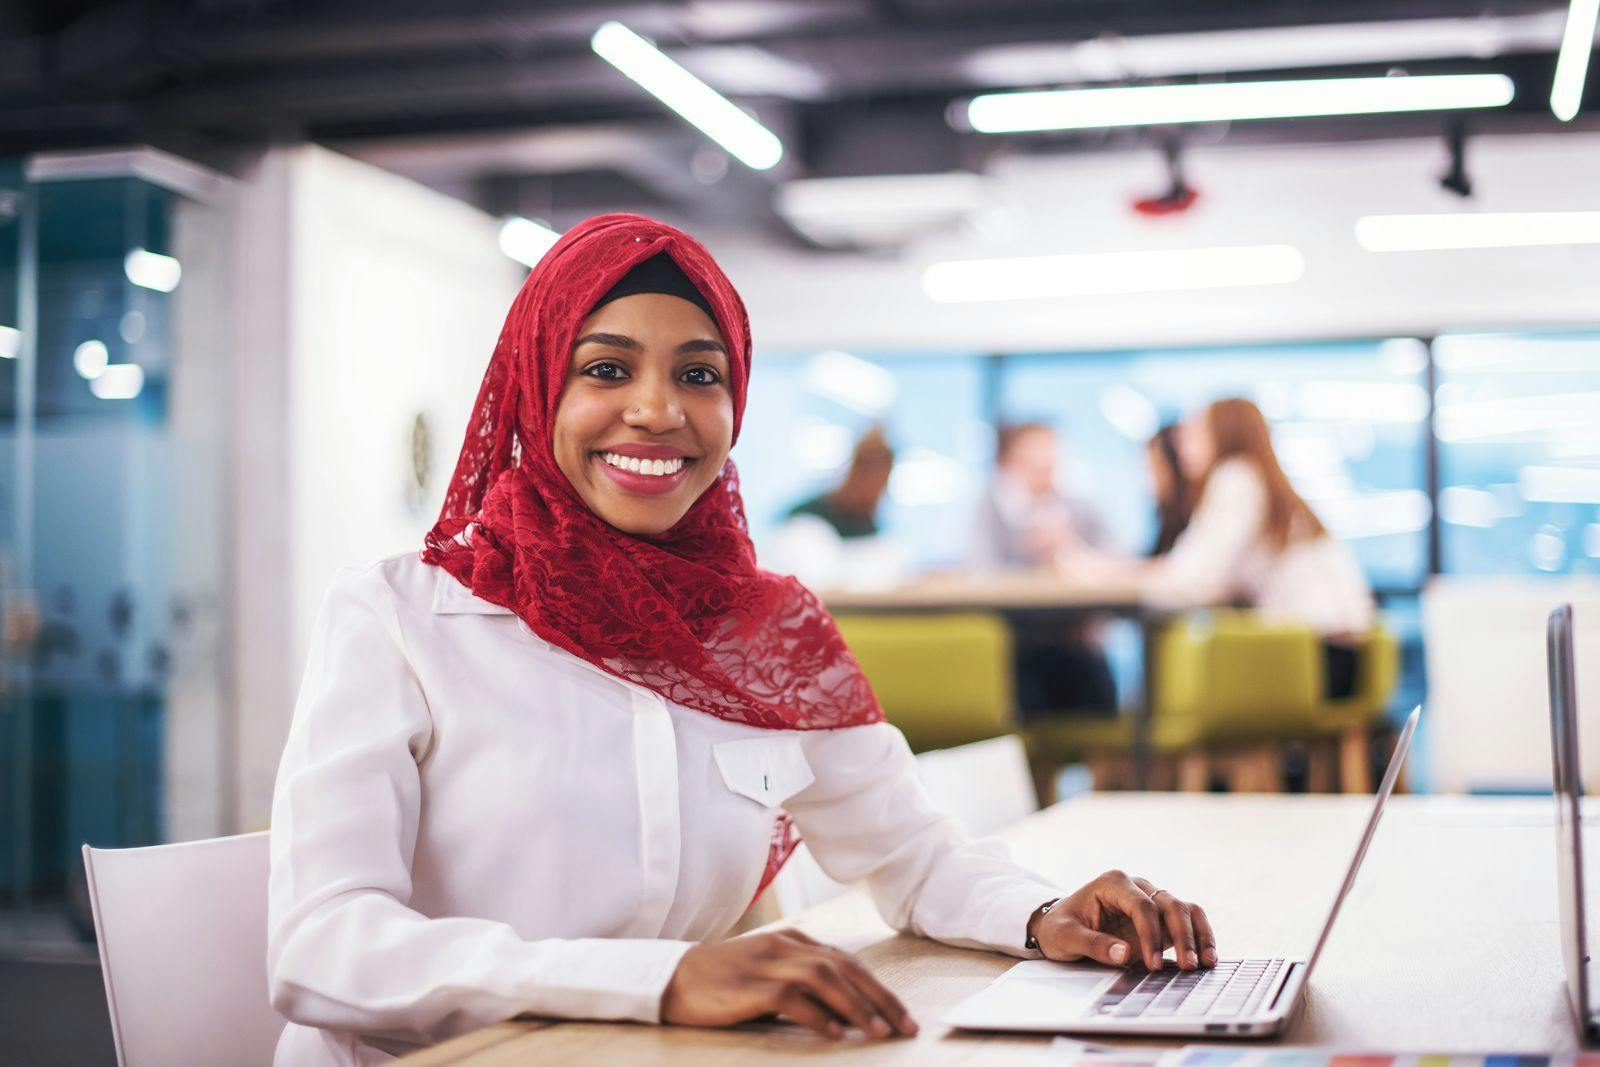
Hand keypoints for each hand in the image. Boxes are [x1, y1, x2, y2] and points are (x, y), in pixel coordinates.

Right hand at [661, 928, 917, 1039]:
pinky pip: (792, 998)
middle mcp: (785, 946)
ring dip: (857, 1006)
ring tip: (879, 1032)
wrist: (673, 977)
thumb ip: (802, 985)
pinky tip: (837, 1034)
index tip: (902, 1014)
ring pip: (825, 977)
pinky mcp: (750, 985)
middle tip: (905, 1026)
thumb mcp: (768, 975)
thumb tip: (843, 1014)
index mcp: (793, 941)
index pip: (848, 962)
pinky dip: (818, 1016)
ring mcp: (767, 963)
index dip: (879, 988)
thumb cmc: (723, 982)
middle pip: (845, 967)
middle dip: (880, 998)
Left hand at [1029, 870, 1216, 970]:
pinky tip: (1207, 958)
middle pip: (1170, 904)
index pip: (1142, 905)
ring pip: (1185, 910)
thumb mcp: (1066, 936)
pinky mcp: (1159, 919)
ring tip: (1206, 963)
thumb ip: (1093, 944)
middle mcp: (1137, 887)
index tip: (1152, 964)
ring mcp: (1151, 900)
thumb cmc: (1060, 928)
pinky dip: (1199, 937)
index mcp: (1113, 883)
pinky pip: (1187, 922)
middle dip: (1182, 936)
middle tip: (1187, 967)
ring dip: (1197, 935)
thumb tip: (1125, 954)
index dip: (1150, 934)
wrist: (1057, 927)